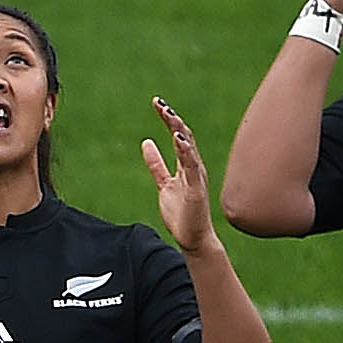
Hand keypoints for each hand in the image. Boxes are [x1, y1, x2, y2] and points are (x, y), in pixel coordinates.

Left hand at [144, 97, 216, 254]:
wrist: (193, 238)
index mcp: (186, 165)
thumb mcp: (163, 183)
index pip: (178, 136)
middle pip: (184, 137)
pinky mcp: (196, 189)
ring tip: (168, 115)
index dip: (168, 119)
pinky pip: (191, 167)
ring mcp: (196, 177)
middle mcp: (193, 168)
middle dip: (172, 119)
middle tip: (159, 104)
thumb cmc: (181, 213)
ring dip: (178, 130)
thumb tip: (146, 143)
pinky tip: (177, 139)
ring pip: (188, 148)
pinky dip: (186, 152)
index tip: (157, 103)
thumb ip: (156, 164)